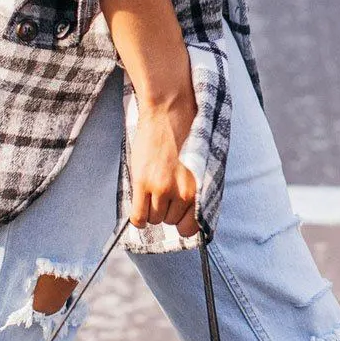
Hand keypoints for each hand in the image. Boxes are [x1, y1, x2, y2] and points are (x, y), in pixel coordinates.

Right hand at [128, 91, 198, 237]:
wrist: (168, 113)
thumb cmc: (185, 136)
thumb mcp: (198, 168)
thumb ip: (195, 192)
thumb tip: (188, 218)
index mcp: (201, 188)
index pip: (192, 227)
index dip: (182, 222)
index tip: (177, 215)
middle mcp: (184, 192)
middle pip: (170, 221)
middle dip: (166, 211)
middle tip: (162, 193)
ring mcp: (163, 188)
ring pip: (154, 219)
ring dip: (151, 209)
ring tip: (152, 189)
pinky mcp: (143, 182)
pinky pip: (138, 217)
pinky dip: (138, 218)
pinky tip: (139, 206)